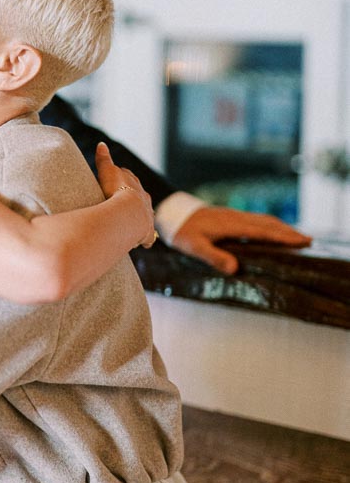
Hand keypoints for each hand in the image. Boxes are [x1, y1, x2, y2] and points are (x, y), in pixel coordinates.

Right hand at [95, 142, 155, 248]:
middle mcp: (144, 199)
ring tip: (132, 225)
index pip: (130, 179)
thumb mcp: (107, 172)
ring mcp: (147, 215)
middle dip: (134, 200)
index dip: (123, 181)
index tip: (116, 184)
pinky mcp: (147, 232)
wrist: (130, 212)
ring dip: (141, 219)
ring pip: (146, 215)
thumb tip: (101, 144)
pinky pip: (148, 236)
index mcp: (134, 184)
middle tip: (123, 205)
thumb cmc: (117, 191)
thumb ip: (103, 159)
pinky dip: (145, 239)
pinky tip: (141, 243)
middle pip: (140, 197)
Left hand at [170, 206, 311, 274]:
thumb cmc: (182, 232)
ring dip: (281, 228)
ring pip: (264, 220)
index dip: (284, 237)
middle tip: (308, 241)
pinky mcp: (231, 217)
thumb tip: (236, 269)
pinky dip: (270, 226)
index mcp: (232, 225)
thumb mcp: (194, 247)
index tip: (302, 241)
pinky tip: (272, 232)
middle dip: (289, 232)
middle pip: (269, 224)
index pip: (263, 232)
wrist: (172, 213)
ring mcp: (234, 216)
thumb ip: (214, 257)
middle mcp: (237, 218)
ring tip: (297, 237)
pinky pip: (256, 220)